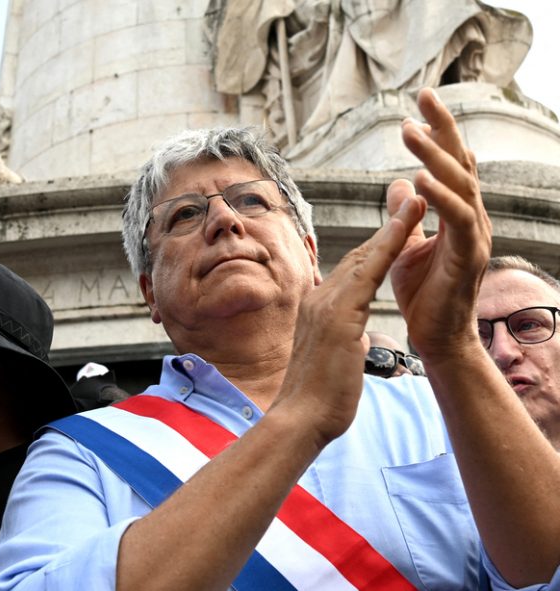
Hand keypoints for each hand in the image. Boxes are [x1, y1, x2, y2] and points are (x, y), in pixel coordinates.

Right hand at [276, 191, 425, 443]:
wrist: (301, 418)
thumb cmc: (318, 399)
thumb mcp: (331, 359)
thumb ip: (340, 340)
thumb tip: (350, 338)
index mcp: (317, 309)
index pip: (350, 271)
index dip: (375, 247)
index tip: (395, 228)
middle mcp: (319, 299)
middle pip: (357, 255)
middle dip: (386, 228)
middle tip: (409, 199)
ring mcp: (326, 305)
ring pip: (364, 256)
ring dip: (393, 227)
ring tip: (415, 201)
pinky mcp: (339, 316)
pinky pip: (369, 273)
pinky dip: (389, 246)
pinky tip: (408, 228)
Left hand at [390, 88, 491, 359]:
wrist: (435, 339)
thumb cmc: (422, 295)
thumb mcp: (404, 246)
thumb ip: (404, 215)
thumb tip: (398, 182)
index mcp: (456, 215)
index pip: (449, 163)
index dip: (438, 132)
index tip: (420, 100)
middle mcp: (471, 220)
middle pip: (462, 163)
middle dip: (443, 128)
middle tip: (425, 94)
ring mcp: (474, 238)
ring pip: (462, 186)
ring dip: (436, 156)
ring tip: (412, 131)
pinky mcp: (468, 258)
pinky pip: (459, 220)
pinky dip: (442, 198)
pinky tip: (422, 179)